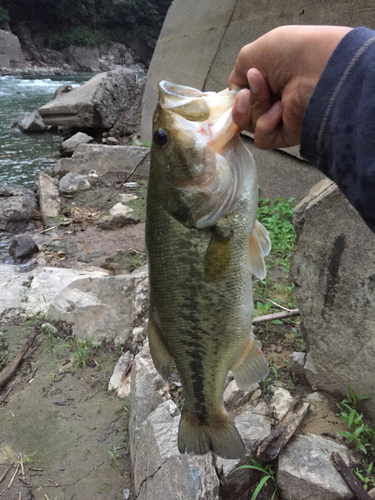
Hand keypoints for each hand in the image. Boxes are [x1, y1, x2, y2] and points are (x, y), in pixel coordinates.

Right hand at [228, 25, 351, 148]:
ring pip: (249, 124)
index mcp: (270, 77)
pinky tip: (279, 111)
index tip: (239, 87)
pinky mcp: (286, 135)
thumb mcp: (254, 53)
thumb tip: (235, 91)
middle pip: (243, 111)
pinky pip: (262, 138)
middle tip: (252, 88)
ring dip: (254, 109)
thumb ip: (237, 73)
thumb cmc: (291, 54)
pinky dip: (265, 125)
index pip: (244, 93)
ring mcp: (281, 117)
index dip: (237, 94)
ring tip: (269, 96)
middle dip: (243, 101)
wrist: (318, 71)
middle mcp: (275, 97)